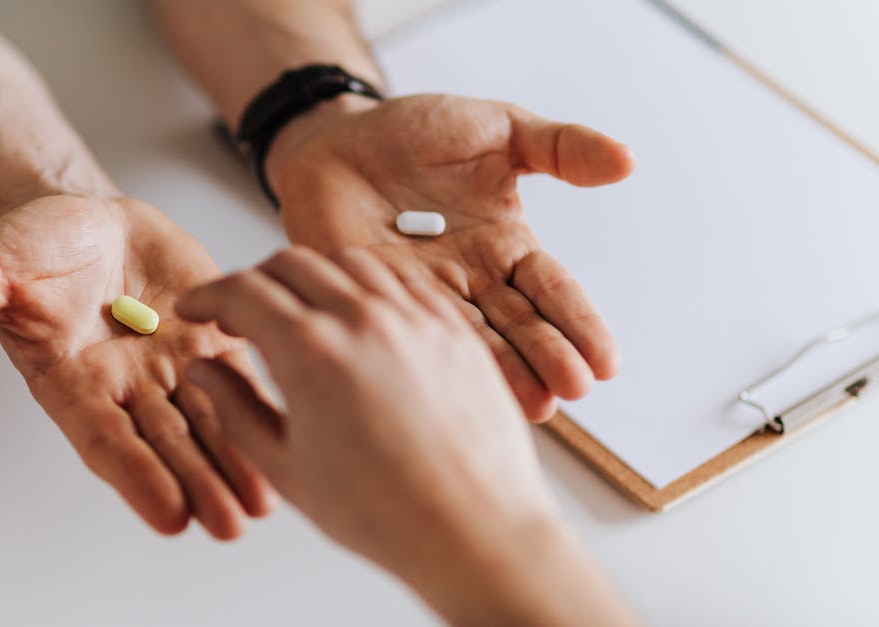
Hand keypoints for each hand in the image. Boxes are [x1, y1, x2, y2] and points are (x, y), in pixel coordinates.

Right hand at [0, 195, 272, 538]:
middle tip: (227, 523)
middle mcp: (124, 387)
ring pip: (206, 423)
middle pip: (164, 445)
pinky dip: (259, 409)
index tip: (168, 513)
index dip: (135, 475)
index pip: (104, 438)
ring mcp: (170, 367)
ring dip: (234, 464)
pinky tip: (286, 438)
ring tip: (262, 504)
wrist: (90, 222)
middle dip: (196, 484)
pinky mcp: (209, 340)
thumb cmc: (39, 247)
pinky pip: (239, 378)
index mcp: (71, 380)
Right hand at [177, 247, 554, 561]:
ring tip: (302, 309)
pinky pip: (404, 280)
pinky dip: (370, 284)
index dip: (208, 296)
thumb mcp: (286, 468)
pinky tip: (361, 313)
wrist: (475, 531)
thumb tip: (203, 371)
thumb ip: (235, 409)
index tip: (197, 309)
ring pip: (350, 262)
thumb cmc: (386, 515)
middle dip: (255, 280)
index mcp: (312, 353)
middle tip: (242, 312)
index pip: (243, 291)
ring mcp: (415, 318)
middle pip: (292, 263)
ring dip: (313, 274)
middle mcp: (364, 320)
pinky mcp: (454, 329)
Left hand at [265, 94, 635, 420]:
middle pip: (519, 327)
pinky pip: (409, 331)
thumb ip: (559, 147)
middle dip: (548, 359)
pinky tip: (457, 386)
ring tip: (534, 405)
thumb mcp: (497, 128)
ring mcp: (423, 296)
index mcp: (505, 245)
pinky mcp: (375, 300)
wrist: (334, 138)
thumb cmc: (415, 132)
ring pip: (471, 341)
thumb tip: (627, 160)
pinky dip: (432, 359)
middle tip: (573, 389)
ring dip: (503, 374)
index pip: (552, 291)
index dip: (579, 325)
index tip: (607, 364)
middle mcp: (471, 280)